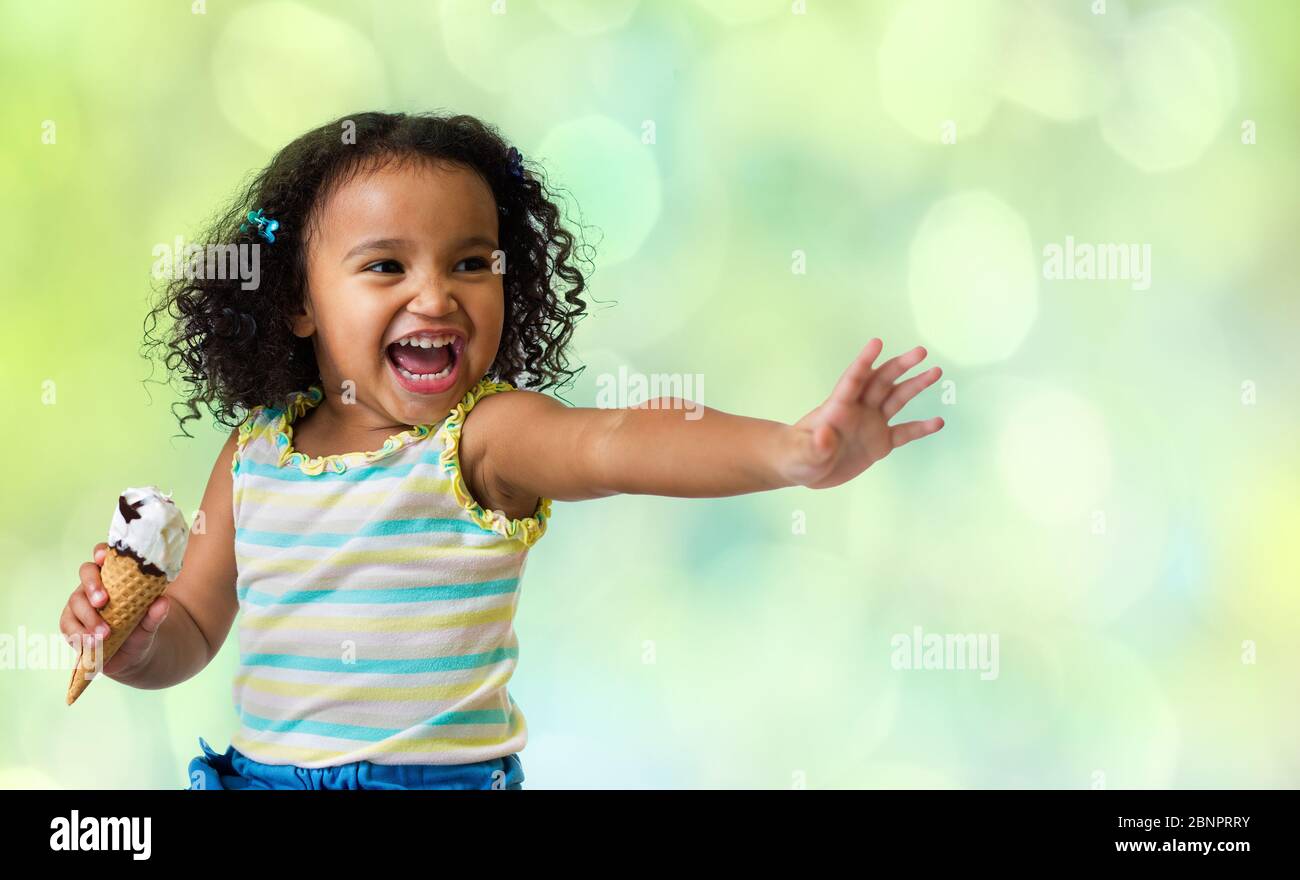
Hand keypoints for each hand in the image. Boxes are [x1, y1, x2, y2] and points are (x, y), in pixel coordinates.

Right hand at [59, 542, 170, 680]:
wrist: (130, 656)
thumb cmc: (140, 631)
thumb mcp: (150, 625)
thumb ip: (155, 614)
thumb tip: (163, 601)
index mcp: (115, 577)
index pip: (105, 556)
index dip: (102, 553)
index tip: (103, 558)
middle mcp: (95, 585)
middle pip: (86, 572)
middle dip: (92, 585)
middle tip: (103, 602)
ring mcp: (80, 603)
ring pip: (76, 601)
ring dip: (90, 618)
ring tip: (106, 634)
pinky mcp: (70, 623)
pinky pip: (68, 624)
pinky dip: (80, 634)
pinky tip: (93, 643)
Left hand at [782, 339, 944, 488]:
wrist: (804, 467)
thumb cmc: (796, 455)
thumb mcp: (800, 453)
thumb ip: (814, 446)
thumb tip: (825, 436)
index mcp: (837, 407)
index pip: (853, 380)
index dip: (864, 361)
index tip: (877, 342)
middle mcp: (858, 409)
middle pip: (881, 382)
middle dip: (900, 366)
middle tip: (921, 352)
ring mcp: (871, 424)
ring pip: (896, 399)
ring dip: (915, 385)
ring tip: (935, 371)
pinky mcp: (879, 443)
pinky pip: (904, 432)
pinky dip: (920, 428)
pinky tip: (938, 422)